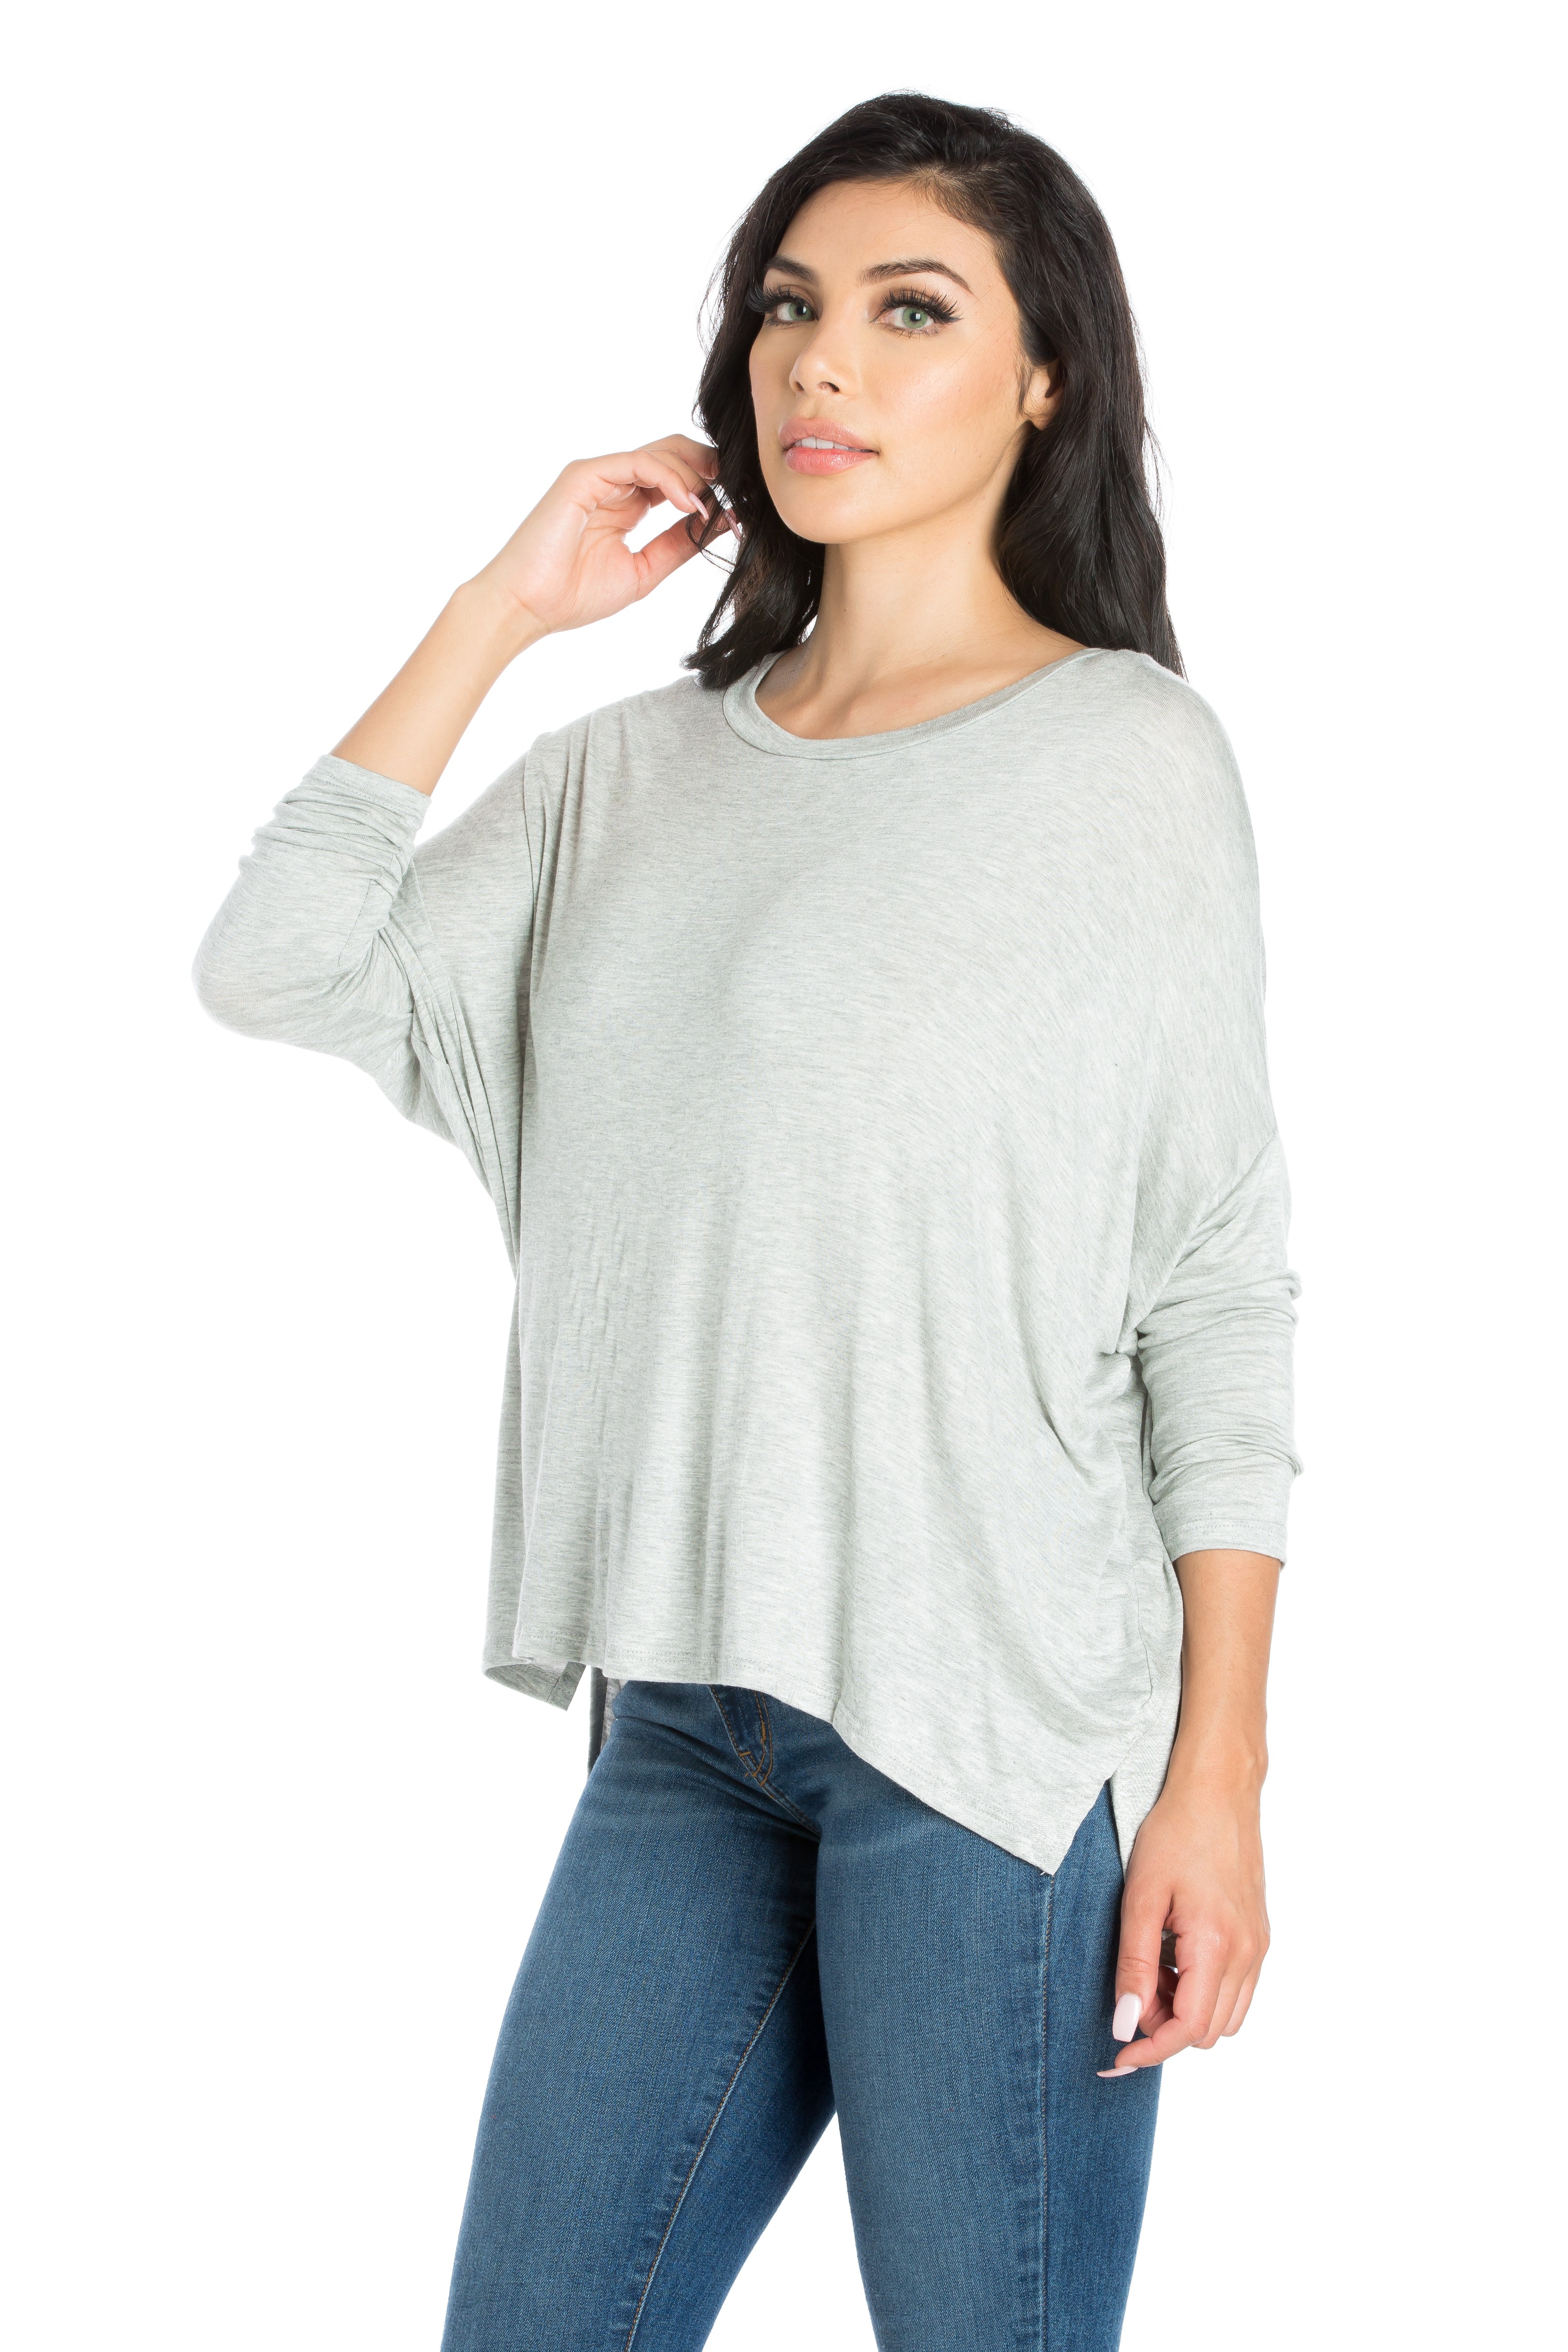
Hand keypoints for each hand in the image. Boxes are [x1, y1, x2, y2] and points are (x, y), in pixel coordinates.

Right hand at [469, 433, 731, 639]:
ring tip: (712, 510)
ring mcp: (599, 475)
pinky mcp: (584, 474)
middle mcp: (615, 483)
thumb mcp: (644, 571)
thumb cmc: (572, 596)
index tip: (741, 513)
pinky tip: (690, 503)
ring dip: (697, 476)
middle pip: (676, 454)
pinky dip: (670, 477)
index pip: (679, 478)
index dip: (713, 488)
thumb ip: (679, 545)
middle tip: (739, 497)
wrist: (526, 607)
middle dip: (712, 470)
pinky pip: (638, 462)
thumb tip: (720, 524)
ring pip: (662, 452)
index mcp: (628, 504)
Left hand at [1099, 1763, 1269, 2075]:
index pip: (1189, 2028)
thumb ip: (1135, 1966)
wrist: (1217, 1791)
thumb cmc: (1175, 1833)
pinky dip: (1204, 1992)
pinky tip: (1175, 1957)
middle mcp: (1249, 1953)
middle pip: (1209, 2031)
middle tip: (1131, 1994)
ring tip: (1153, 1972)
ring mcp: (1259, 1946)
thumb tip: (1126, 2024)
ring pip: (1226, 2017)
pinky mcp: (1260, 1936)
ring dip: (1186, 2011)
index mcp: (1218, 1944)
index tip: (1116, 2056)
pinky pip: (1237, 1990)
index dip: (1150, 2050)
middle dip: (1166, 2028)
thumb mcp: (1140, 1898)